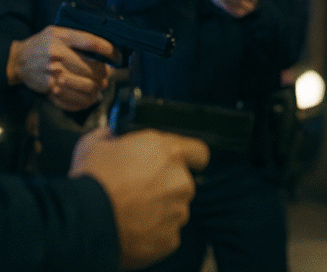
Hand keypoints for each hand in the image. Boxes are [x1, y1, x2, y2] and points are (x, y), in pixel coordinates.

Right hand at [6, 25, 117, 110]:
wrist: (19, 60)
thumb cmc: (43, 44)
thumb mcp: (59, 32)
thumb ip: (81, 37)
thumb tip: (106, 51)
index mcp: (62, 39)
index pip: (93, 44)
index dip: (110, 52)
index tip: (118, 57)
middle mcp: (58, 57)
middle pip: (93, 69)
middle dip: (105, 74)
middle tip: (107, 75)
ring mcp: (54, 75)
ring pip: (87, 87)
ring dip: (98, 88)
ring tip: (99, 86)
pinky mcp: (50, 89)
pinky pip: (74, 100)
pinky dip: (86, 101)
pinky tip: (90, 98)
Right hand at [70, 128, 209, 270]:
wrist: (83, 220)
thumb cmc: (90, 181)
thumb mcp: (95, 143)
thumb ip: (113, 135)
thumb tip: (113, 134)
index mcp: (169, 152)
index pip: (199, 152)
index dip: (189, 158)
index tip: (179, 164)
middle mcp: (180, 180)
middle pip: (182, 183)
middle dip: (165, 186)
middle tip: (139, 191)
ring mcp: (178, 211)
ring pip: (175, 209)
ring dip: (159, 210)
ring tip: (132, 212)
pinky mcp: (170, 238)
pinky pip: (166, 233)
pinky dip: (153, 233)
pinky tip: (132, 228)